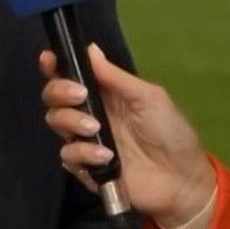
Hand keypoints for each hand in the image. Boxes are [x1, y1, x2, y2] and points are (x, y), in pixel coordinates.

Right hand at [39, 44, 215, 228]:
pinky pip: (68, 154)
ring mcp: (87, 140)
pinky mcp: (86, 167)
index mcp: (106, 93)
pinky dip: (83, 153)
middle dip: (59, 91)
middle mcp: (91, 113)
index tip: (48, 60)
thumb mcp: (149, 98)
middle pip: (54, 96)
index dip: (55, 66)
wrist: (181, 179)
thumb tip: (90, 48)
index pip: (71, 75)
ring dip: (71, 121)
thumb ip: (117, 78)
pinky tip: (106, 157)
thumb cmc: (171, 133)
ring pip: (56, 122)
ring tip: (95, 129)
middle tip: (79, 95)